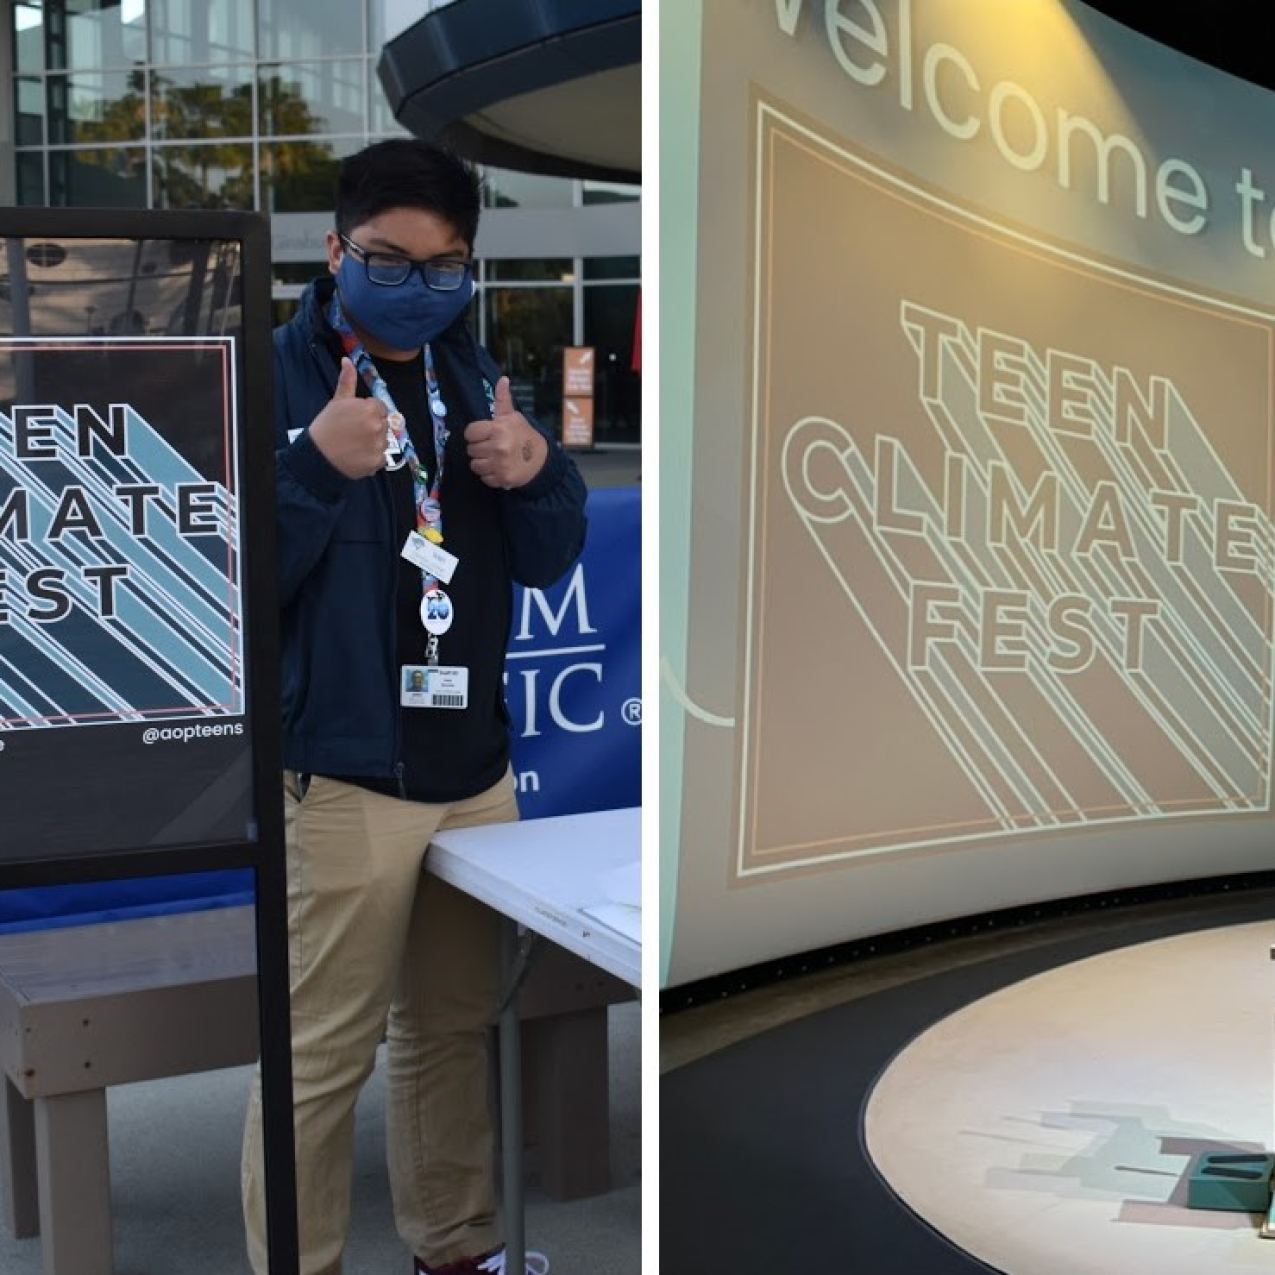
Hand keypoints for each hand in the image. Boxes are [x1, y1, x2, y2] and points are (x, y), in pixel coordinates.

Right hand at [306, 357, 389, 478]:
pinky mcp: (378, 461)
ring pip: (383, 441)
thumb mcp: (337, 401)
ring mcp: (379, 445)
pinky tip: (358, 455)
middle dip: (372, 427)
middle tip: (353, 432)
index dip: (368, 413)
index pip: (380, 408)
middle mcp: (377, 426)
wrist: (317, 455)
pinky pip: (382, 457)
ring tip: (354, 444)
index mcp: (370, 409)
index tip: (355, 419)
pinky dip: (372, 458)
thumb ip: (347, 381)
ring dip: (373, 443)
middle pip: (383, 424)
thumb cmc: (326, 426)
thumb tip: (347, 360)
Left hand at [464, 377, 547, 489]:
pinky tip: (499, 468)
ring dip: (482, 463)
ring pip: (474, 465)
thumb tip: (503, 379)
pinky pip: (483, 478)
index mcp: (498, 429)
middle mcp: (498, 447)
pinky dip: (489, 475)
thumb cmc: (524, 436)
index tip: (485, 436)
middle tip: (492, 447)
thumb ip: (502, 400)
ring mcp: (500, 464)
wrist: (542, 461)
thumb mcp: (513, 417)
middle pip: (471, 449)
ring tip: (494, 459)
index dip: (476, 434)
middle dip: (479, 449)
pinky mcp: (502, 479)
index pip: (470, 432)